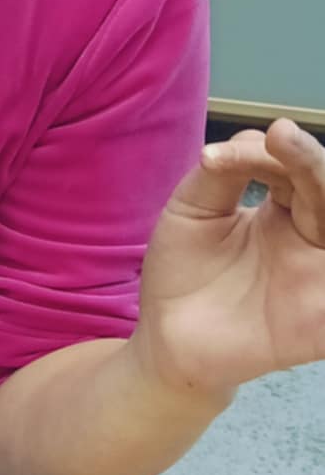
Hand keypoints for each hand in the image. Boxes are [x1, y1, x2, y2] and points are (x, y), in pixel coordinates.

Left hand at [134, 119, 324, 397]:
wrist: (166, 338)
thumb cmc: (184, 272)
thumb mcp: (193, 211)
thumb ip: (222, 174)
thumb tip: (254, 135)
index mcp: (286, 209)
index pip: (294, 169)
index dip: (268, 154)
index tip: (216, 156)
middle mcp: (312, 239)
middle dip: (309, 161)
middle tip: (281, 136)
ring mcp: (319, 280)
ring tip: (315, 175)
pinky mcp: (319, 325)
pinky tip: (321, 258)